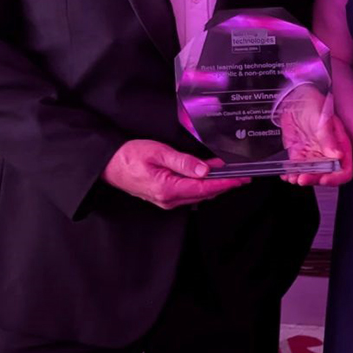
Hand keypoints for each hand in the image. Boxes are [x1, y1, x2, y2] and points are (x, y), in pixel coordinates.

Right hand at [101, 140, 249, 209]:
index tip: (240, 178)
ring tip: (232, 177)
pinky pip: (189, 193)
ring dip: (215, 186)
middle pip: (204, 193)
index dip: (225, 183)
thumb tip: (205, 169)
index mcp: (168, 188)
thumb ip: (182, 161)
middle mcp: (169, 199)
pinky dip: (203, 186)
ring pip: (198, 195)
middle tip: (244, 177)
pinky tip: (210, 178)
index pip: (204, 187)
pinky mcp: (164, 197)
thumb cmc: (129, 157)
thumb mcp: (157, 152)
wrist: (109, 166)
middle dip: (225, 185)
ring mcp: (166, 200)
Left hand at [275, 85, 352, 186]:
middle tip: (303, 178)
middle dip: (315, 179)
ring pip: (311, 174)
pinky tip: (286, 174)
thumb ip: (328, 137)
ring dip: (302, 178)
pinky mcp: (299, 154)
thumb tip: (337, 156)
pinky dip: (292, 173)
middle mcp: (328, 152)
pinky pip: (297, 168)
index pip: (344, 169)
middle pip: (326, 175)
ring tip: (293, 178)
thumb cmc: (313, 102)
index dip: (336, 177)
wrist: (294, 95)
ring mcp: (313, 154)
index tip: (324, 179)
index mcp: (340, 144)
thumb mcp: (322, 118)